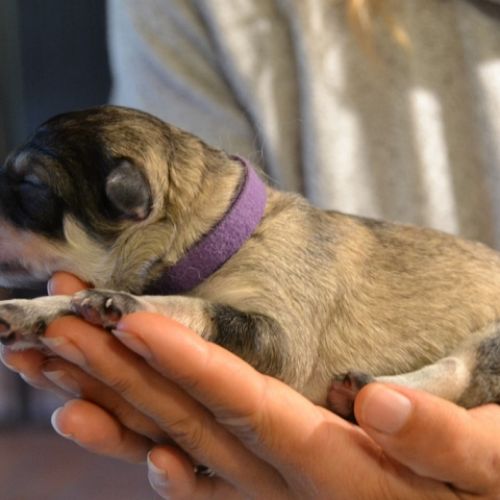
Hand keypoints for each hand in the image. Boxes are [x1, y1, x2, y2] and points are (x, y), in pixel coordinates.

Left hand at [2, 274, 499, 497]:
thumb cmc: (487, 485)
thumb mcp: (493, 460)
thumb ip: (447, 442)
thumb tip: (384, 405)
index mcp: (338, 467)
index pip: (247, 404)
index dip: (189, 363)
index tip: (132, 323)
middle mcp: (293, 486)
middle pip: (194, 420)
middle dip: (127, 371)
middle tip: (66, 323)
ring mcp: (276, 494)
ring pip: (182, 444)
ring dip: (121, 405)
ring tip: (62, 369)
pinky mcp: (277, 492)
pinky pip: (204, 478)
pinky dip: (159, 458)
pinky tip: (133, 445)